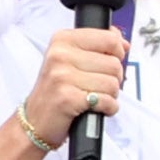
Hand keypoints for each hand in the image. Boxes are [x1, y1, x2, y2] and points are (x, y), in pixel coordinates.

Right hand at [14, 23, 127, 152]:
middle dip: (114, 79)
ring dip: (110, 95)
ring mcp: (62, 76)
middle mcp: (60, 55)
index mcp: (62, 40)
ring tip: (94, 97)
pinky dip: (108, 108)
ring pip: (113, 84)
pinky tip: (94, 108)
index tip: (109, 61)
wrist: (35, 120)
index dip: (118, 54)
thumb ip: (97, 46)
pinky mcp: (68, 98)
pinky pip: (106, 101)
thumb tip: (123, 43)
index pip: (109, 38)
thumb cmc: (56, 91)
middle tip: (98, 86)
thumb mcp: (70, 59)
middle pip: (114, 63)